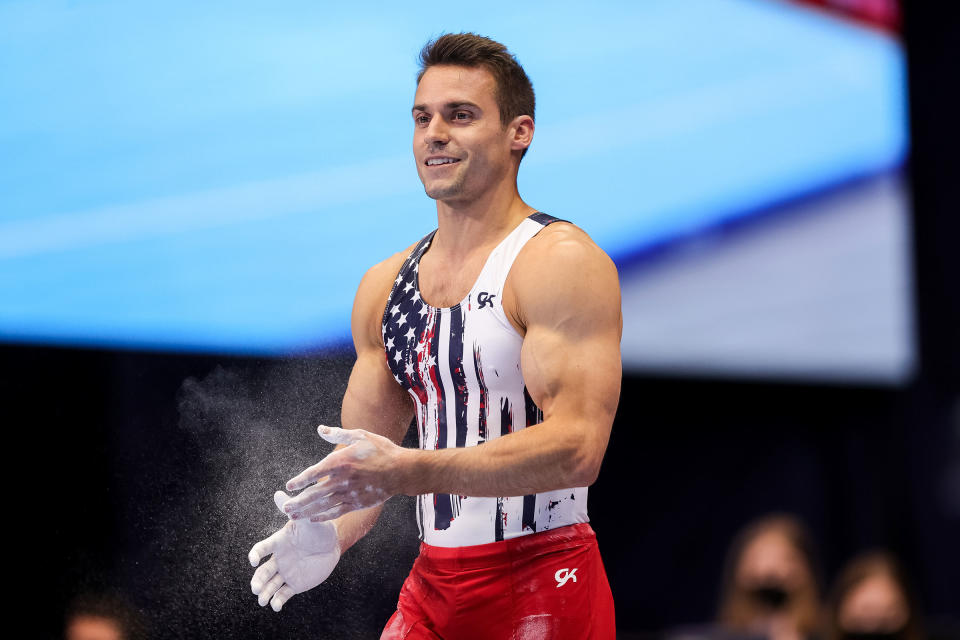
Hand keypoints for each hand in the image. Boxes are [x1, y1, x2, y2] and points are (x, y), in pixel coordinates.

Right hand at [248, 490, 340, 610]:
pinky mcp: (295, 584)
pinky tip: (276, 606)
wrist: (332, 545)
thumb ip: (294, 509)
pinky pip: (283, 594)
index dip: (255, 554)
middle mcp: (279, 559)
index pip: (262, 548)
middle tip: (255, 589)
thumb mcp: (307, 519)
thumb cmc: (319, 529)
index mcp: (279, 543)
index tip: (253, 561)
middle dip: (258, 581)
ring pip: (270, 585)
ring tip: (263, 601)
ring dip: (264, 593)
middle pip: (263, 571)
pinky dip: (277, 601)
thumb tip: (278, 493)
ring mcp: (286, 572)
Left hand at [282, 425, 405, 521]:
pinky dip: (324, 516)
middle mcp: (342, 479)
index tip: (289, 486)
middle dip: (298, 502)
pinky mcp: (357, 503)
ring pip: (323, 505)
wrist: (401, 470)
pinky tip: (313, 519)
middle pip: (315, 493)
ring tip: (292, 516)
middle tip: (285, 507)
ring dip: (306, 512)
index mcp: (341, 461)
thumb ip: (338, 434)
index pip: (314, 473)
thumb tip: (320, 430)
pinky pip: (336, 512)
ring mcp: (349, 493)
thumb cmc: (381, 450)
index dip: (300, 480)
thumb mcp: (360, 436)